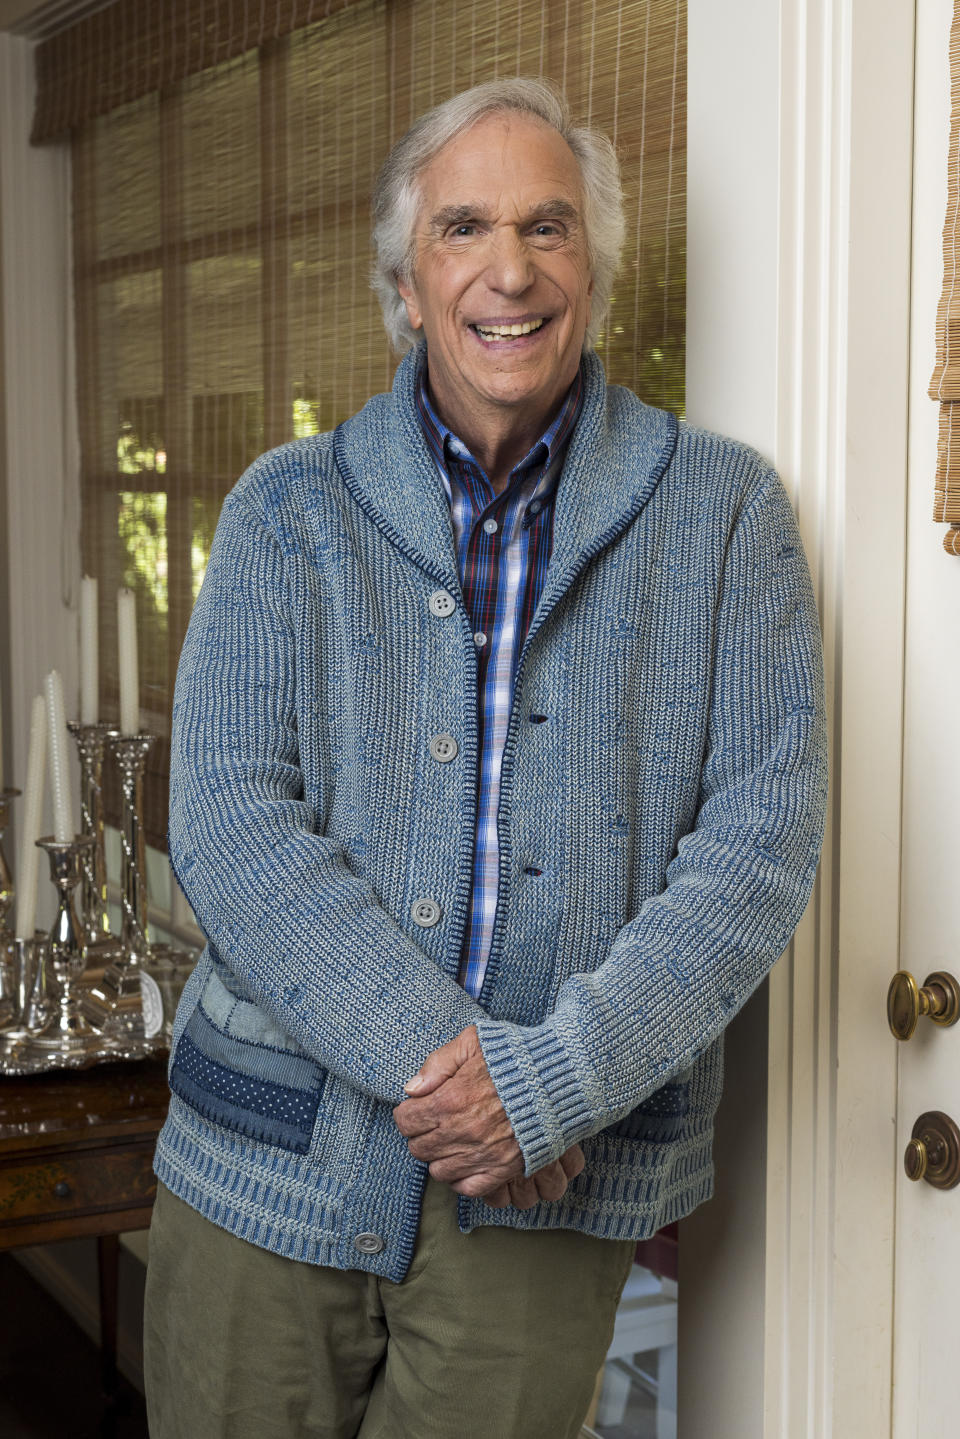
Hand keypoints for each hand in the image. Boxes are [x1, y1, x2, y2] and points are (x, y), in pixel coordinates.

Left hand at [393, 1026, 585, 1205]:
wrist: (561, 1078)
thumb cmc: (516, 1056)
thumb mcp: (473, 1042)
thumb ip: (438, 1063)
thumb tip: (413, 1089)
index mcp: (450, 1099)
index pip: (406, 1120)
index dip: (409, 1113)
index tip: (418, 1107)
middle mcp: (461, 1131)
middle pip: (419, 1148)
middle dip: (421, 1134)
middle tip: (434, 1123)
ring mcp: (481, 1154)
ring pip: (438, 1171)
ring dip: (439, 1156)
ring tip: (451, 1140)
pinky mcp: (502, 1170)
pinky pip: (468, 1188)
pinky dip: (462, 1178)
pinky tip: (467, 1160)